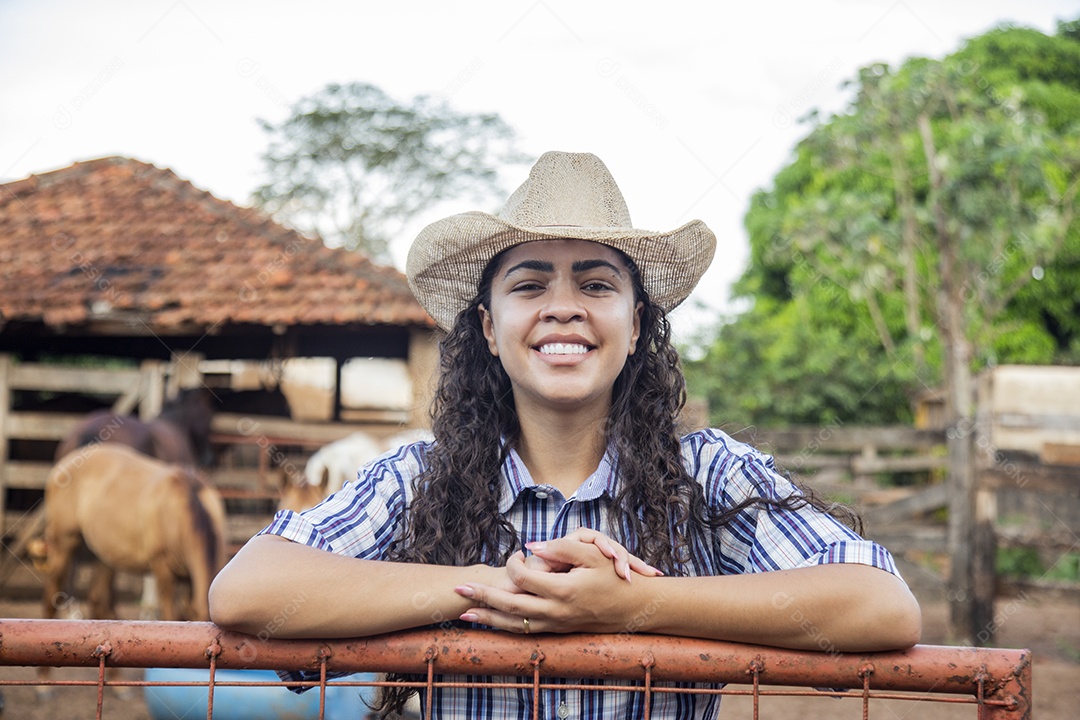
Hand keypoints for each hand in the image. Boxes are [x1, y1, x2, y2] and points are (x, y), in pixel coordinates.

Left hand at [454, 535, 662, 634]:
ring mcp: (556, 625)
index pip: (523, 579)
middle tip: (457, 591)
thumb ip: (561, 548)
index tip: (515, 554)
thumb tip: (530, 547)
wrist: (636, 608)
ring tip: (464, 615)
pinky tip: (493, 623)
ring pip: (515, 625)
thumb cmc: (616, 576)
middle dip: (482, 599)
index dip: (513, 564)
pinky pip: (526, 632)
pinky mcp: (558, 630)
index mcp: (563, 591)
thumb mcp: (593, 553)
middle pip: (510, 607)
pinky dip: (506, 627)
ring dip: (488, 619)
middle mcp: (556, 613)